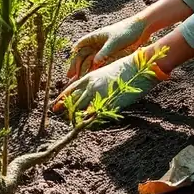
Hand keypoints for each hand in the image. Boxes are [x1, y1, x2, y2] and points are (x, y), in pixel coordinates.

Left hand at [53, 49, 168, 115]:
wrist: (139, 67)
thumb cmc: (124, 69)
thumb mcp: (104, 73)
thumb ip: (94, 82)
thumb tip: (88, 92)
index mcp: (89, 77)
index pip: (70, 90)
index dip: (62, 99)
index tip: (55, 107)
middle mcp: (91, 86)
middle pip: (74, 103)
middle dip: (68, 112)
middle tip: (64, 119)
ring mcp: (100, 95)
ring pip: (82, 111)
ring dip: (78, 119)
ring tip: (75, 125)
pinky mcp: (111, 104)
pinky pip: (97, 116)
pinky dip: (92, 122)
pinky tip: (90, 126)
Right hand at [67, 13, 150, 79]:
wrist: (141, 28)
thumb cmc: (126, 32)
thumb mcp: (114, 43)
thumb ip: (104, 53)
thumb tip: (94, 64)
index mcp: (95, 36)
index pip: (80, 45)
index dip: (74, 56)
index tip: (70, 66)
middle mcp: (97, 42)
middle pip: (83, 54)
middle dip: (76, 65)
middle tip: (69, 77)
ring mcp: (104, 48)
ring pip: (90, 59)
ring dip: (84, 69)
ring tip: (78, 80)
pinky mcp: (111, 53)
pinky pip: (100, 62)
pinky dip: (94, 69)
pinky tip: (92, 76)